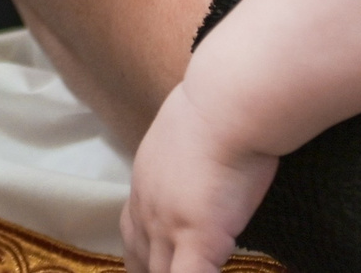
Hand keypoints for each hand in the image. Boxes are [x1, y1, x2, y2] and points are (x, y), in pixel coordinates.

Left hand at [123, 85, 277, 272]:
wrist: (226, 105)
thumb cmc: (220, 108)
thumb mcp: (190, 131)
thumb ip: (190, 156)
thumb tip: (211, 155)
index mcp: (146, 182)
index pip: (133, 228)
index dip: (143, 252)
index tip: (152, 262)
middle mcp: (147, 207)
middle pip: (138, 258)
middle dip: (148, 272)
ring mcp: (167, 226)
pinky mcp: (196, 239)